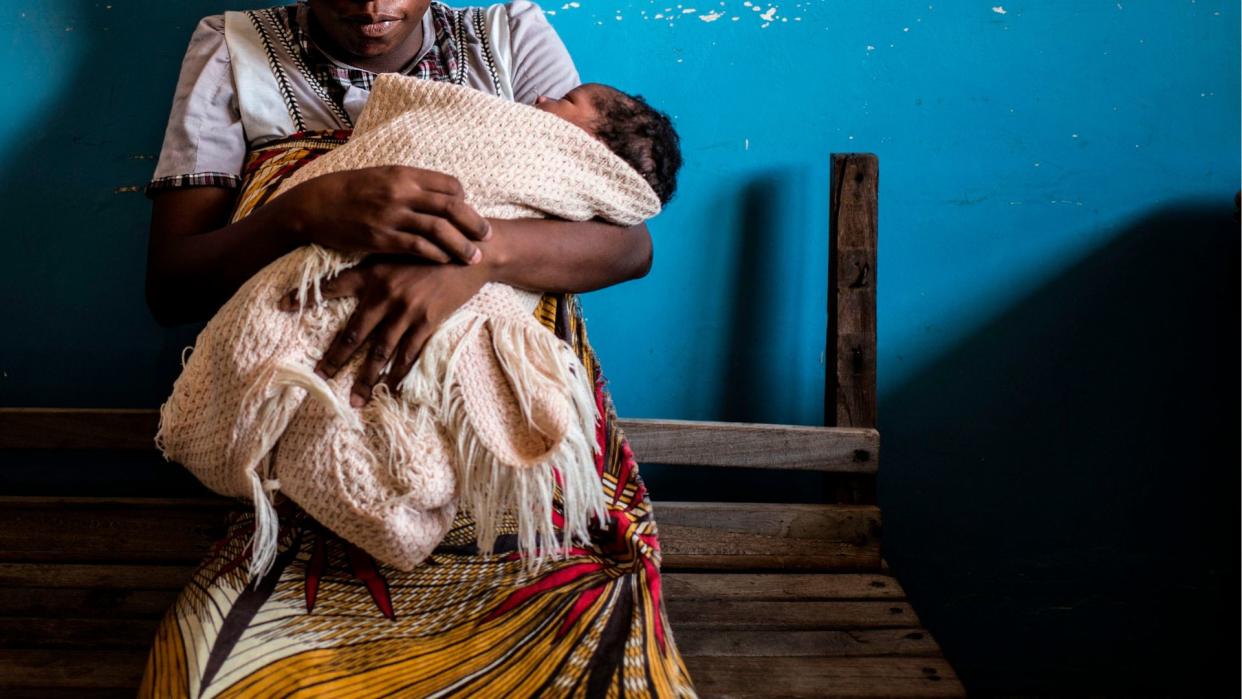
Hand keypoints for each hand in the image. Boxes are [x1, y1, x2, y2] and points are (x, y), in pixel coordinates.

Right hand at [276, 165, 491, 263]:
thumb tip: (437, 194)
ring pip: (439, 230)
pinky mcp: (382, 238)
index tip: (468, 212)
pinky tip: (445, 261)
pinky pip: (418, 247)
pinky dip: (436, 254)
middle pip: (452, 207)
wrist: (314, 205)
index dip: (464, 200)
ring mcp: (392, 216)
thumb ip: (409, 184)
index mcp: (404, 174)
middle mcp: (401, 192)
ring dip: (461, 245)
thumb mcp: (381, 176)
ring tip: (473, 256)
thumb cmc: (349, 191)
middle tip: (487, 236)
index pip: (449, 185)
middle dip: (474, 223)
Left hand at [279, 255, 490, 405]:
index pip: (332, 286)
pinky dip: (400, 373)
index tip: (282, 305)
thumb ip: (375, 264)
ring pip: (380, 352)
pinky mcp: (428, 322)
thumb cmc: (433, 248)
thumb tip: (352, 275)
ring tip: (356, 399)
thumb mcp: (398, 248)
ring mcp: (407, 311)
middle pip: (354, 334)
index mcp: (373, 273)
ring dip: (367, 378)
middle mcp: (385, 294)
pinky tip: (392, 388)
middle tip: (320, 376)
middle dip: (335, 358)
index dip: (307, 296)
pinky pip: (410, 354)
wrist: (472, 253)